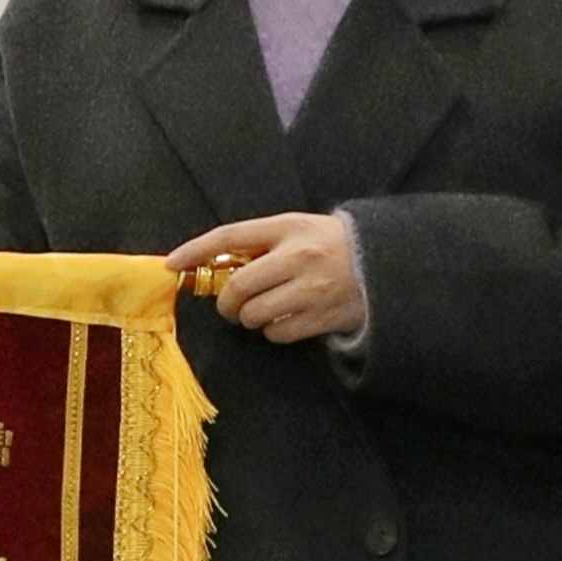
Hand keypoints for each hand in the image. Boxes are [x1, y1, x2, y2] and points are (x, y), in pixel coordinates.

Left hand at [163, 211, 365, 342]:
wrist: (388, 263)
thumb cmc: (332, 244)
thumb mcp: (299, 228)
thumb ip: (262, 243)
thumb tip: (215, 264)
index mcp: (288, 227)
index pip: (230, 236)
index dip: (196, 251)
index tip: (173, 265)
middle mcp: (298, 257)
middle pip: (239, 286)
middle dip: (227, 301)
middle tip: (230, 305)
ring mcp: (311, 289)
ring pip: (255, 314)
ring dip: (251, 317)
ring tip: (265, 308)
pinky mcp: (322, 317)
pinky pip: (278, 333)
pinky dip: (273, 331)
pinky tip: (286, 319)